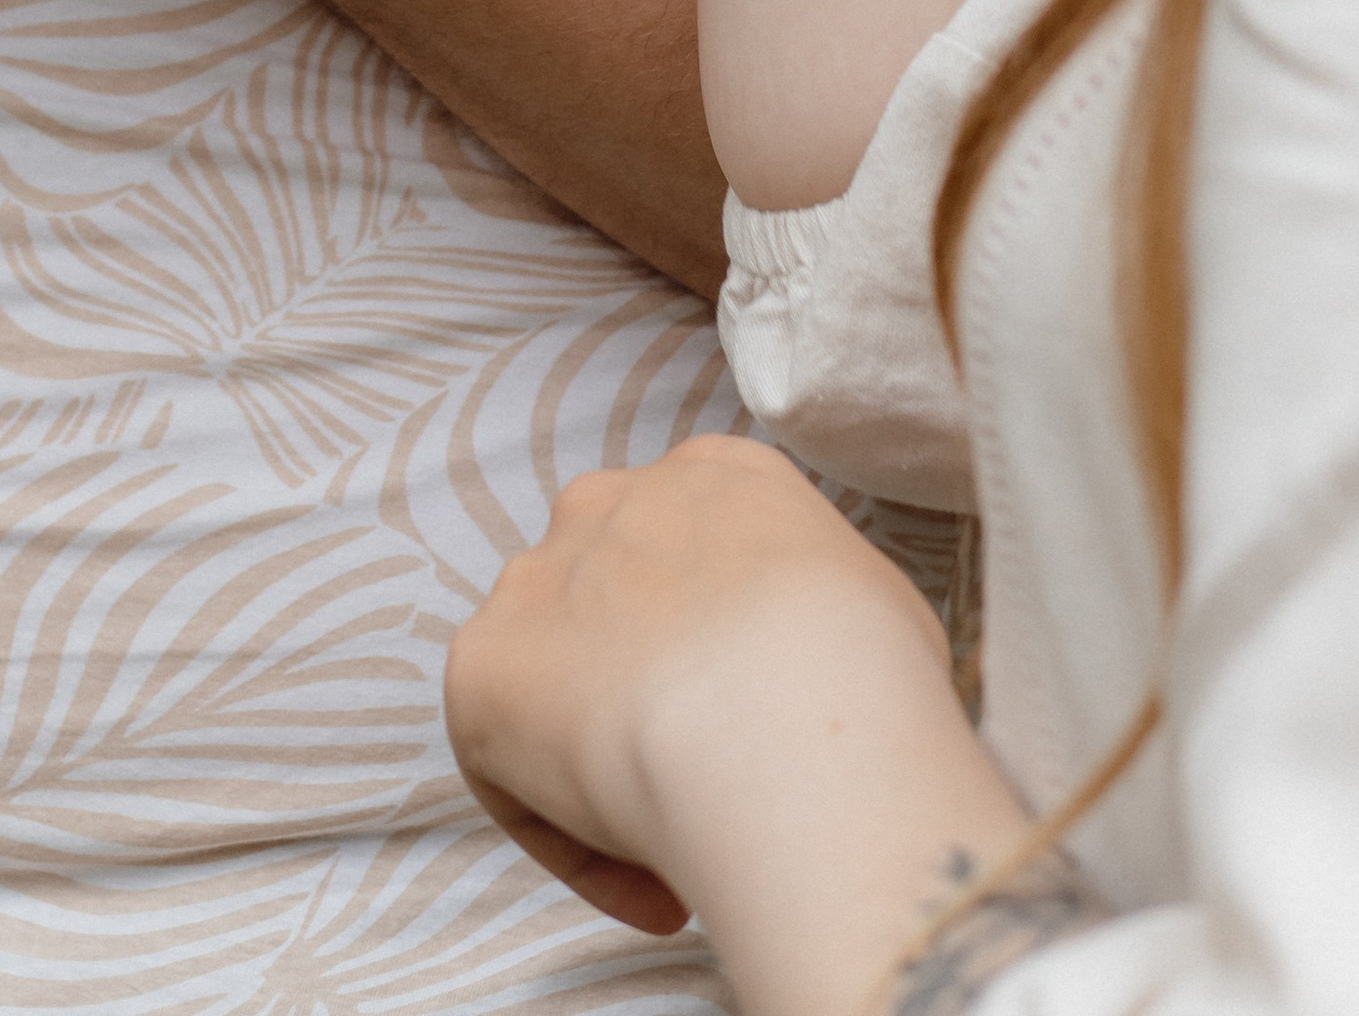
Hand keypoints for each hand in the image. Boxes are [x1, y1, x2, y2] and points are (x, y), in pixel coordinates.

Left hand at [447, 438, 1024, 1007]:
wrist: (782, 713)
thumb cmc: (865, 670)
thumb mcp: (880, 607)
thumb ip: (823, 616)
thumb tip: (820, 674)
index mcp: (713, 478)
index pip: (696, 549)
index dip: (726, 656)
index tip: (759, 730)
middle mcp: (611, 504)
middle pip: (613, 603)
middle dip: (648, 692)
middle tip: (708, 784)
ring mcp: (533, 581)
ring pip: (553, 682)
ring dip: (603, 762)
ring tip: (681, 845)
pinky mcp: (478, 668)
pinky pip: (511, 766)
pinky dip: (568, 836)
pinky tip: (651, 881)